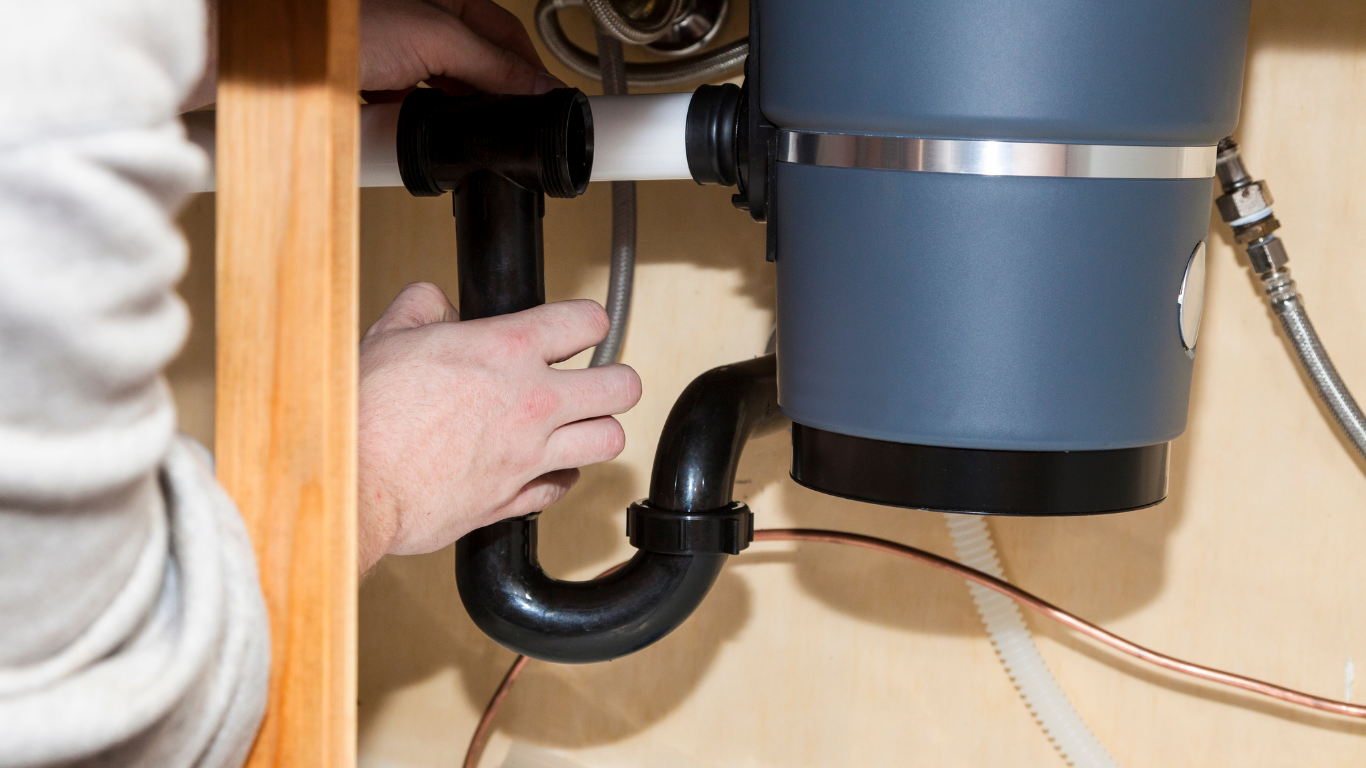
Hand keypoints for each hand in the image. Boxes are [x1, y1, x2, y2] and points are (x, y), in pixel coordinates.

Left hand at [181, 0, 564, 111]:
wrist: (258, 51)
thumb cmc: (333, 22)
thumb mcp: (430, 38)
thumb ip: (490, 65)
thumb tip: (538, 89)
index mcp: (448, 1)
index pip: (509, 42)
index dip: (532, 78)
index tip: (551, 111)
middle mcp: (423, 25)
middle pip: (479, 74)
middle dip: (490, 104)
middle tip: (505, 133)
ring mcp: (395, 58)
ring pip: (443, 101)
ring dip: (448, 121)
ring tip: (450, 134)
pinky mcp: (369, 90)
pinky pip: (405, 119)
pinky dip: (410, 132)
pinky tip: (409, 137)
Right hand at [356, 284, 641, 573]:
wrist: (355, 482)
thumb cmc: (366, 413)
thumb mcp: (390, 335)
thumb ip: (423, 308)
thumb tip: (436, 303)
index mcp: (506, 350)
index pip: (587, 321)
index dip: (588, 321)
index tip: (581, 328)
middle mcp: (532, 402)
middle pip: (621, 387)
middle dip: (614, 380)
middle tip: (596, 381)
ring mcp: (529, 454)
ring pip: (609, 440)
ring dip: (598, 430)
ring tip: (579, 425)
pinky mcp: (515, 499)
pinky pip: (564, 487)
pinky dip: (560, 477)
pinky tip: (544, 466)